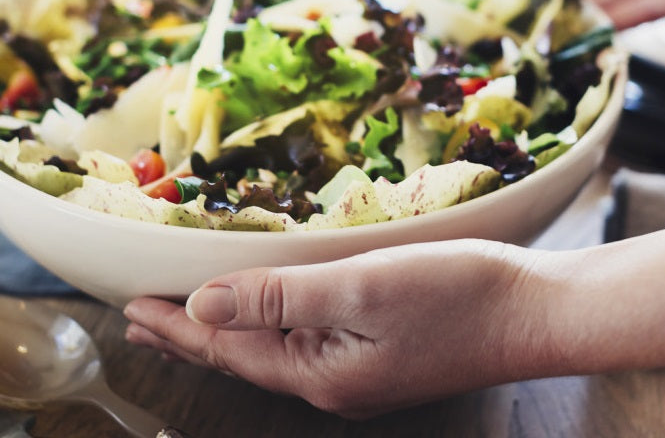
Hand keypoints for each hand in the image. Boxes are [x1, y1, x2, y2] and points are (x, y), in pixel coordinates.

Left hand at [123, 239, 548, 418]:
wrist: (529, 310)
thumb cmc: (453, 294)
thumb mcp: (359, 287)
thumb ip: (278, 297)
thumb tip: (203, 306)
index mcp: (319, 370)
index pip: (226, 350)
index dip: (176, 328)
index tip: (133, 309)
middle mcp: (332, 379)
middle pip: (242, 356)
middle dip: (190, 337)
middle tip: (144, 319)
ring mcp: (357, 368)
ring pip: (270, 347)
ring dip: (226, 329)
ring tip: (191, 318)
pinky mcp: (379, 349)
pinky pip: (303, 337)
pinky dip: (268, 321)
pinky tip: (268, 311)